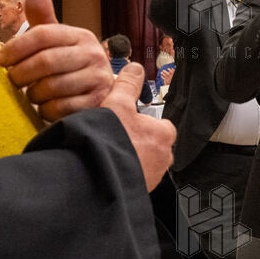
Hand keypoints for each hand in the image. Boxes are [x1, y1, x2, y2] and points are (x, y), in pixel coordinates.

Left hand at [0, 0, 112, 120]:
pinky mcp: (97, 102)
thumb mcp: (56, 42)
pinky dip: (46, 111)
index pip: (43, 35)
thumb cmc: (69, 66)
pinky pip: (61, 108)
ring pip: (52, 87)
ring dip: (33, 94)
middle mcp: (94, 54)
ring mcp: (98, 79)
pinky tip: (44, 107)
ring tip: (31, 94)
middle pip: (46, 61)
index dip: (16, 47)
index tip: (0, 60)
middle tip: (12, 81)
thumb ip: (43, 19)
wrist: (98, 94)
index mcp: (80, 36)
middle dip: (21, 74)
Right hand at [100, 63, 174, 190]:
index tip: (131, 121)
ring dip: (131, 157)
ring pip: (145, 162)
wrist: (96, 176)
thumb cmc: (109, 141)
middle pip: (153, 144)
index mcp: (163, 134)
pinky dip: (124, 172)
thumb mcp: (117, 104)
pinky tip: (109, 166)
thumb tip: (134, 69)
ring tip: (110, 152)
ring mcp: (153, 176)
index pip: (162, 124)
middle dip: (138, 141)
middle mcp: (163, 158)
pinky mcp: (139, 189)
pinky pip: (134, 177)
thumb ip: (127, 85)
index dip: (144, 121)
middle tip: (117, 137)